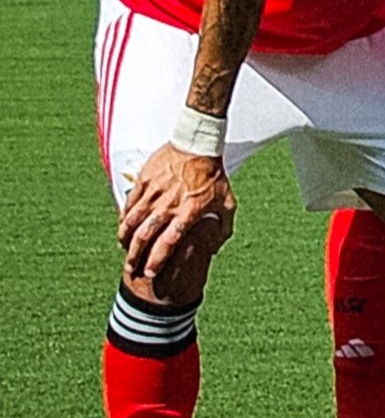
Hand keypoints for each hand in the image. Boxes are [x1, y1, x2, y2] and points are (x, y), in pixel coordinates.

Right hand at [117, 142, 235, 283]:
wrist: (198, 144)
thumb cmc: (214, 176)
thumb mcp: (228, 201)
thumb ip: (224, 227)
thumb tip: (216, 248)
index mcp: (188, 212)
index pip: (168, 242)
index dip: (157, 260)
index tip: (150, 273)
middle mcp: (168, 205)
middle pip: (145, 236)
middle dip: (135, 256)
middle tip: (131, 268)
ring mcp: (154, 193)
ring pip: (132, 221)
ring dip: (125, 239)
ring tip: (123, 249)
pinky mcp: (144, 182)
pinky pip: (129, 204)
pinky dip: (124, 218)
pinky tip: (123, 227)